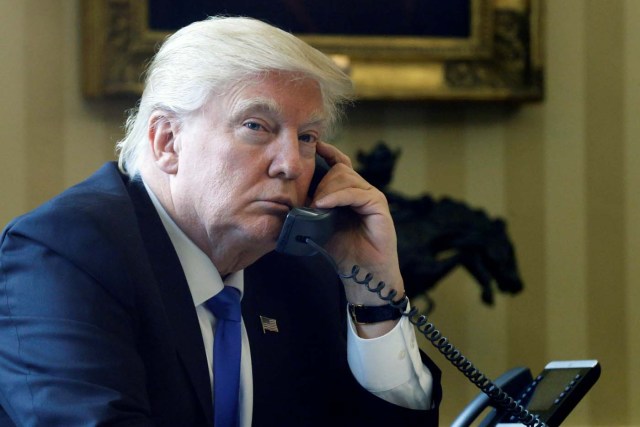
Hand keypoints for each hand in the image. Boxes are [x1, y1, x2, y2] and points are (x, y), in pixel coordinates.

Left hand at [311, 142, 404, 335]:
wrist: (362, 274)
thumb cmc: (342, 251)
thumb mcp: (320, 226)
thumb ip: (311, 209)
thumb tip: (290, 196)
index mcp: (349, 193)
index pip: (339, 164)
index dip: (326, 153)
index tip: (311, 147)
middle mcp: (362, 190)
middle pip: (339, 170)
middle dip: (320, 180)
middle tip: (309, 200)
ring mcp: (372, 197)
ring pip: (346, 177)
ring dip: (326, 189)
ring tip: (315, 205)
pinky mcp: (378, 206)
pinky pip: (356, 192)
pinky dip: (338, 196)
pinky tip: (324, 204)